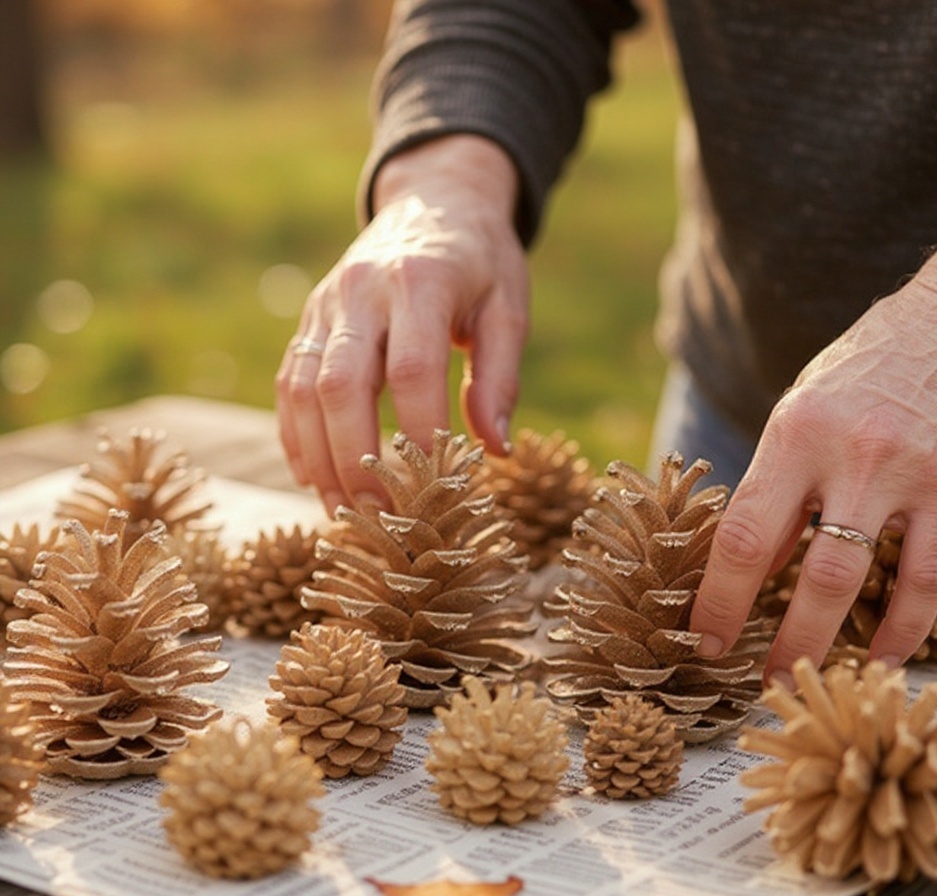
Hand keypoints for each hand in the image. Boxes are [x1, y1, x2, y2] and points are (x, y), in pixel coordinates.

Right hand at [276, 135, 527, 512]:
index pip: (412, 368)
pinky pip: (287, 379)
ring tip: (340, 509)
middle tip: (377, 514)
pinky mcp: (309, 317)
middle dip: (354, 457)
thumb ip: (500, 379)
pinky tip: (309, 475)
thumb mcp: (508, 308)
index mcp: (422, 282)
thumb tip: (494, 451)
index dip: (418, 431)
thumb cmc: (481, 262)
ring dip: (317, 455)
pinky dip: (294, 432)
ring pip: (302, 386)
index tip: (433, 484)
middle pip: (341, 382)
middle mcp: (363, 290)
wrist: (433, 200)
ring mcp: (327, 303)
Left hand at [690, 234, 936, 682]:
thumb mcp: (805, 411)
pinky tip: (884, 655)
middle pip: (797, 570)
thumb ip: (781, 486)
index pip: (743, 533)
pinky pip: (929, 577)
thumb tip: (757, 564)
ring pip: (860, 581)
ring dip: (828, 642)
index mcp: (794, 432)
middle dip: (771, 636)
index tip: (703, 639)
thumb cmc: (874, 366)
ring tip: (809, 677)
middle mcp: (847, 454)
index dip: (718, 597)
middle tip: (755, 679)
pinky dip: (904, 626)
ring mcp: (909, 473)